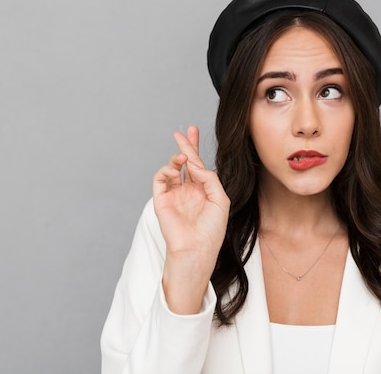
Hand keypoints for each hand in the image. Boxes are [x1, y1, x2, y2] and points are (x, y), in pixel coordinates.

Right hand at [152, 126, 229, 312]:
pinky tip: (176, 171)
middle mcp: (188, 190)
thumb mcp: (220, 199)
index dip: (195, 148)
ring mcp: (174, 195)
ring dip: (176, 160)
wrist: (198, 248)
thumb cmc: (212, 229)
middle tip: (182, 132)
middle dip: (184, 146)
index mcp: (203, 190)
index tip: (193, 131)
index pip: (198, 165)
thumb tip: (193, 163)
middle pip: (184, 163)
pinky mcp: (161, 200)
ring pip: (172, 169)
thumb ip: (209, 178)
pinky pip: (159, 180)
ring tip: (183, 158)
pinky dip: (165, 171)